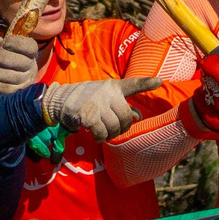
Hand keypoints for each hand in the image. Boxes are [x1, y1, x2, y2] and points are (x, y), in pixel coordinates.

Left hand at [0, 33, 41, 94]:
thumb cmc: (1, 59)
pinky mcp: (17, 93)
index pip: (30, 47)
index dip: (16, 44)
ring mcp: (26, 82)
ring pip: (13, 78)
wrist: (2, 79)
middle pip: (21, 62)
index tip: (5, 44)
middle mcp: (31, 67)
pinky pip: (6, 90)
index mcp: (30, 53)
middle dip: (1, 58)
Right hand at [38, 76, 159, 140]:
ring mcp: (97, 103)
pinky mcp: (88, 115)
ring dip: (110, 134)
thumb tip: (138, 117)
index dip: (146, 83)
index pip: (132, 84)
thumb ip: (120, 104)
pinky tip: (95, 135)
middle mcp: (107, 93)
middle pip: (126, 117)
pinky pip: (102, 132)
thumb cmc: (84, 99)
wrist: (59, 99)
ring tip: (103, 133)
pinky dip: (100, 137)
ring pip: (114, 126)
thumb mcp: (103, 97)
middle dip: (122, 128)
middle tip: (113, 130)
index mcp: (113, 86)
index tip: (159, 82)